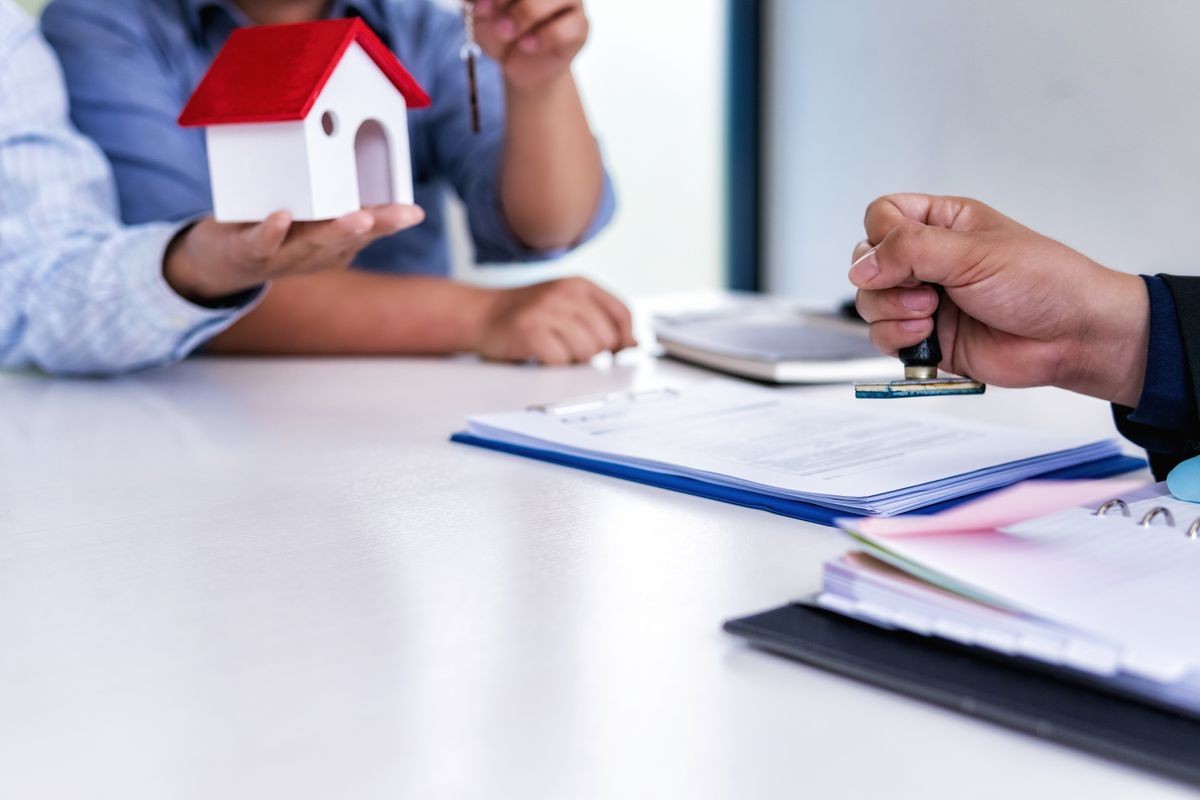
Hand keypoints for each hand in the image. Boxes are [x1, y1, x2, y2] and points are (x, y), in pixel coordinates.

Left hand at [164, 204, 424, 302]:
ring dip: (336, 231)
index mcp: (330, 247)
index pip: (366, 233)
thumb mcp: (307, 221)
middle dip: (375, 227)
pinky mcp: (246, 251)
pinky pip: (261, 244)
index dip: (391, 222)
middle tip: (399, 215)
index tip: (414, 212)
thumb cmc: (269, 232)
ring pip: (311, 243)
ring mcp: (280, 256)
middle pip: (346, 240)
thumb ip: (335, 203)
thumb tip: (366, 166)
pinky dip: (272, 232)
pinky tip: (282, 216)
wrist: (214, 263)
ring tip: (359, 217)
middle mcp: (311, 254)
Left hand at [472, 0, 588, 91]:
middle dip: (510, 0)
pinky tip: (527, 45)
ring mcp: (571, 0)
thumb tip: (480, 0)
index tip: (482, 7)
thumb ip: (479, 1)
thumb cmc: (501, 31)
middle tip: (497, 21)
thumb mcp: (481, 14)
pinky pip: (566, 28)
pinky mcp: (580, 26)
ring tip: (507, 33)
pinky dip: (542, 38)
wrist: (518, 65)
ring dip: (526, 15)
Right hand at [474, 276, 635, 364]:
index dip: (623, 338)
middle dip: (594, 352)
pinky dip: (553, 365)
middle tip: (572, 349)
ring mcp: (546, 311)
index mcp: (579, 284)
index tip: (616, 350)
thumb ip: (601, 319)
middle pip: (606, 338)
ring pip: (586, 351)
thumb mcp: (567, 304)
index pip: (622, 313)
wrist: (481, 313)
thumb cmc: (528, 313)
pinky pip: (560, 361)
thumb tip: (634, 344)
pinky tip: (541, 354)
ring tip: (555, 349)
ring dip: (573, 360)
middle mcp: (564, 293)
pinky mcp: (529, 332)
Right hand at [850, 194, 1149, 405]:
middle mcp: (927, 260)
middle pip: (866, 263)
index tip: (903, 255)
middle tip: (924, 290)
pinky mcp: (925, 337)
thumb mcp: (972, 252)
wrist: (1072, 336)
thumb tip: (861, 267)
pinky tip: (928, 337)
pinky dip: (896, 339)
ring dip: (892, 312)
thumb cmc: (1042, 283)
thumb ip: (910, 251)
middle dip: (885, 281)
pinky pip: (882, 337)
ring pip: (869, 302)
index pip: (882, 216)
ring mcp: (924, 300)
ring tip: (931, 316)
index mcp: (942, 223)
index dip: (882, 236)